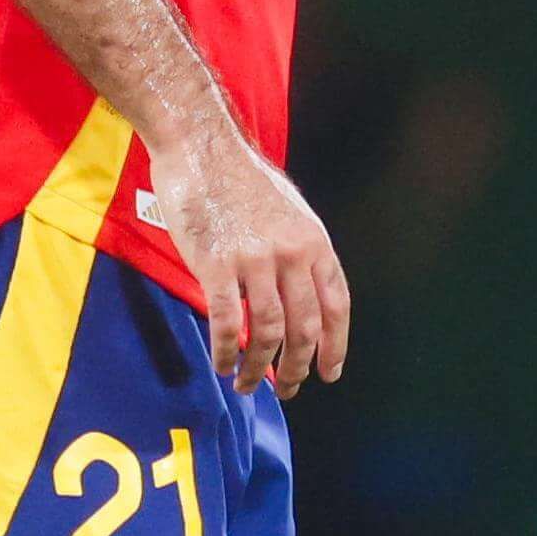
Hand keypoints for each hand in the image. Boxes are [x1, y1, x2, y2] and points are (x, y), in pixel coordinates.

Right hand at [154, 123, 347, 392]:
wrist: (201, 146)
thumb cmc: (239, 176)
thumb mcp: (289, 210)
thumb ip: (298, 251)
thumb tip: (298, 293)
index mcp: (314, 242)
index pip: (335, 306)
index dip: (335, 345)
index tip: (329, 372)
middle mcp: (291, 254)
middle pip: (303, 328)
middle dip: (297, 367)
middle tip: (287, 389)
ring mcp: (254, 260)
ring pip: (266, 332)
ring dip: (259, 368)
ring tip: (248, 384)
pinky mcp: (216, 265)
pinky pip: (227, 322)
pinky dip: (227, 351)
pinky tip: (222, 363)